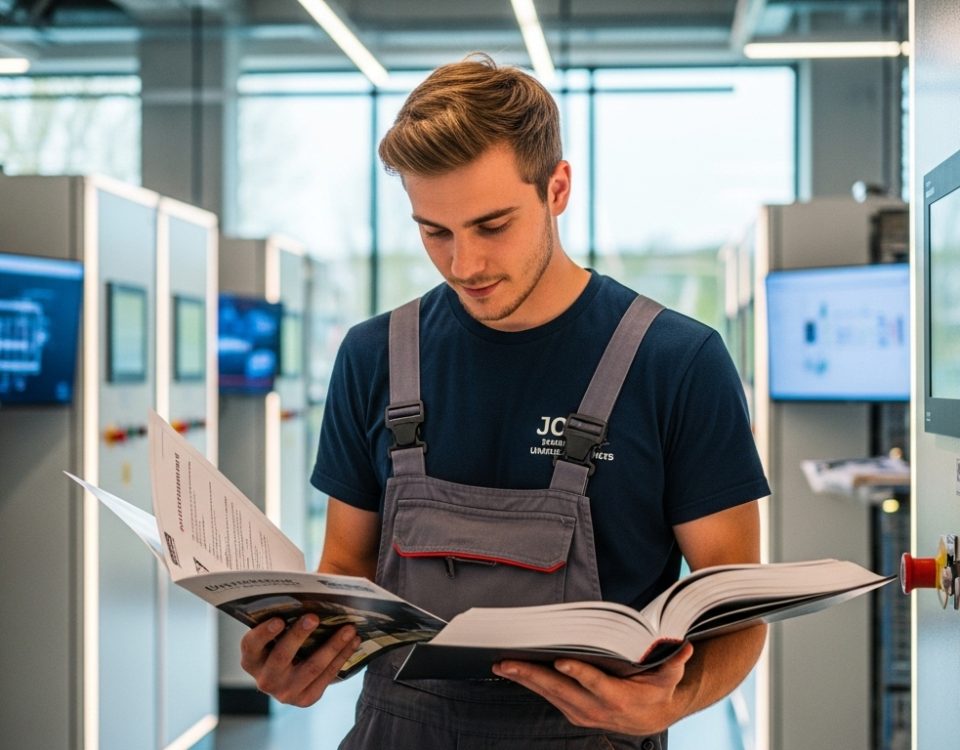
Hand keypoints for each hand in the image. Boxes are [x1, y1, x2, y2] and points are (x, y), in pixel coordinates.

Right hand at [239, 615, 360, 707]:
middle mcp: (265, 680)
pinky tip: (353, 641)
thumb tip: (301, 588)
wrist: (290, 675)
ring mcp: (285, 693)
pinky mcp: (306, 699)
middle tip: (315, 616)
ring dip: (333, 645)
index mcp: (251, 660)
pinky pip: (327, 675)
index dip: (264, 633)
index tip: (279, 619)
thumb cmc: (283, 641)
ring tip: (348, 628)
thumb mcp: (275, 632)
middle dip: (299, 635)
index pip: (252, 645)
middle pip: (282, 656)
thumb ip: (282, 615)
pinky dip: (342, 656)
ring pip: (312, 667)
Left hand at [491, 642, 694, 735]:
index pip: (595, 684)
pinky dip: (529, 683)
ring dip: (523, 679)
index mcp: (618, 699)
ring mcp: (580, 711)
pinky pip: (547, 696)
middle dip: (532, 675)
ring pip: (548, 694)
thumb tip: (683, 646)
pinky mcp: (571, 710)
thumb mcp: (669, 676)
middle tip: (507, 661)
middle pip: (560, 690)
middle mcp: (595, 708)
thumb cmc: (658, 690)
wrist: (651, 718)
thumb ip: (674, 662)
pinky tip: (512, 670)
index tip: (561, 663)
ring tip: (501, 664)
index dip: (578, 674)